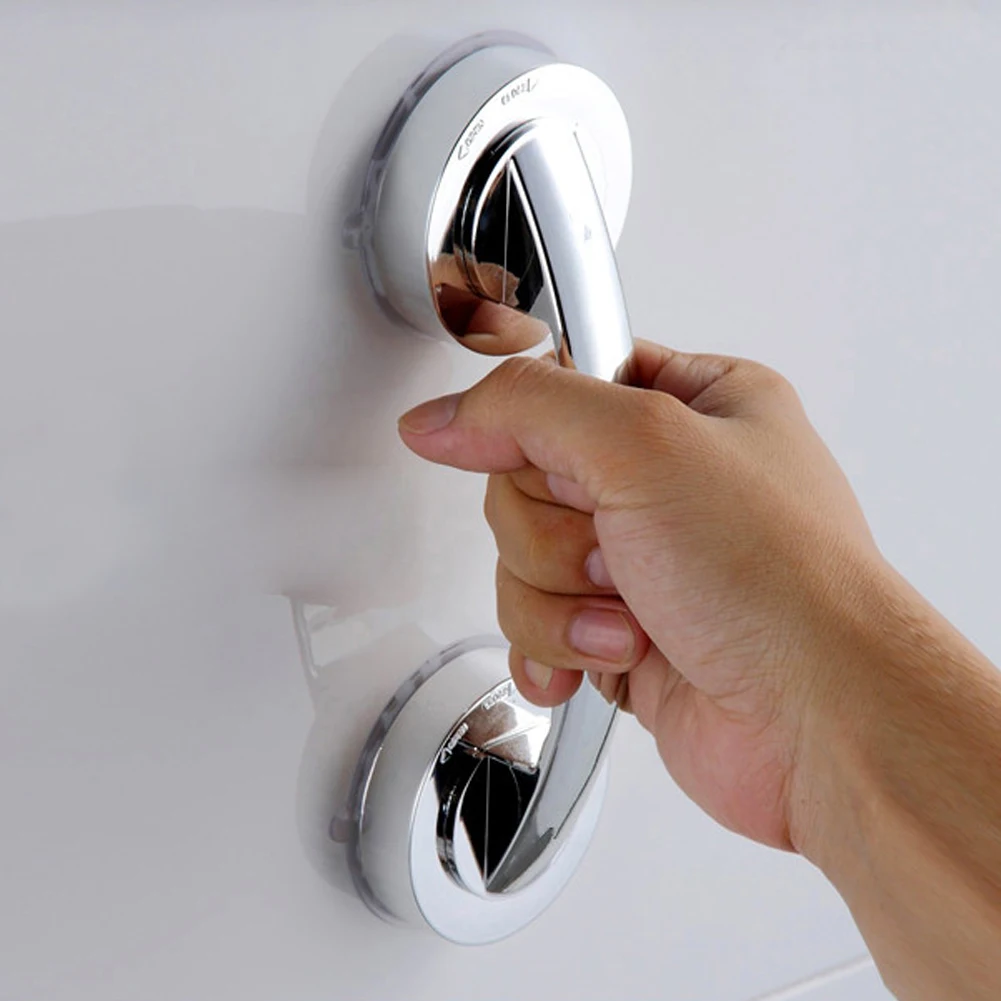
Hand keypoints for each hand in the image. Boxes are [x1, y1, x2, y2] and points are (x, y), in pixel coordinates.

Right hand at [398, 340, 883, 849]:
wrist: (821, 721)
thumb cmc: (783, 583)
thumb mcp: (645, 445)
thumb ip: (528, 408)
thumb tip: (443, 419)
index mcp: (695, 406)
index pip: (564, 384)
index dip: (535, 428)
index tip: (543, 464)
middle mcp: (668, 483)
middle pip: (527, 482)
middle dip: (558, 535)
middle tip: (617, 550)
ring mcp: (645, 563)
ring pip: (523, 562)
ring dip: (564, 601)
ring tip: (633, 614)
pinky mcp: (623, 635)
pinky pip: (537, 628)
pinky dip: (556, 649)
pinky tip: (599, 658)